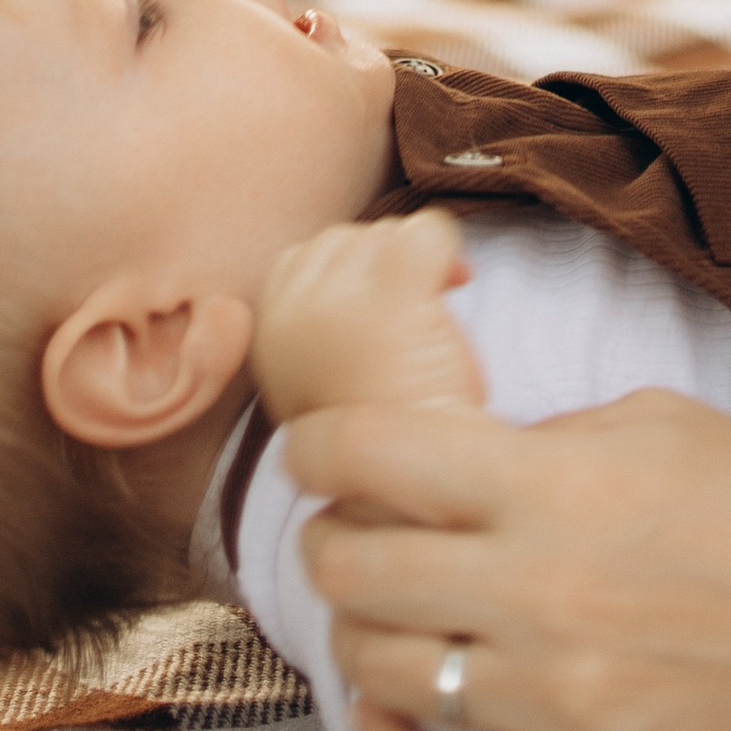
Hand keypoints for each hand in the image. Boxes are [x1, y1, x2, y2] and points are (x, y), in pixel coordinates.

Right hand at [257, 210, 483, 425]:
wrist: (412, 499)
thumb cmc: (389, 444)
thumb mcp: (328, 380)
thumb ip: (329, 320)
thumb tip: (385, 253)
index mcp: (269, 333)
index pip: (307, 257)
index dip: (355, 274)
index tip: (390, 310)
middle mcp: (290, 309)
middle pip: (346, 239)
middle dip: (386, 264)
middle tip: (423, 314)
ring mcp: (335, 299)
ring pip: (386, 232)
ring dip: (417, 263)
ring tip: (435, 316)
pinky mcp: (388, 294)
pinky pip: (425, 231)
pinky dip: (447, 249)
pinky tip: (461, 282)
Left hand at [282, 387, 730, 730]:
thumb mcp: (660, 423)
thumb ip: (546, 435)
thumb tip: (450, 458)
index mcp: (558, 482)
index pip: (376, 453)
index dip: (319, 446)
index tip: (315, 451)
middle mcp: (543, 589)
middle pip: (358, 566)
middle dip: (329, 541)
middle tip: (344, 533)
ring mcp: (561, 698)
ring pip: (386, 670)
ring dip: (359, 635)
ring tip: (377, 615)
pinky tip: (392, 711)